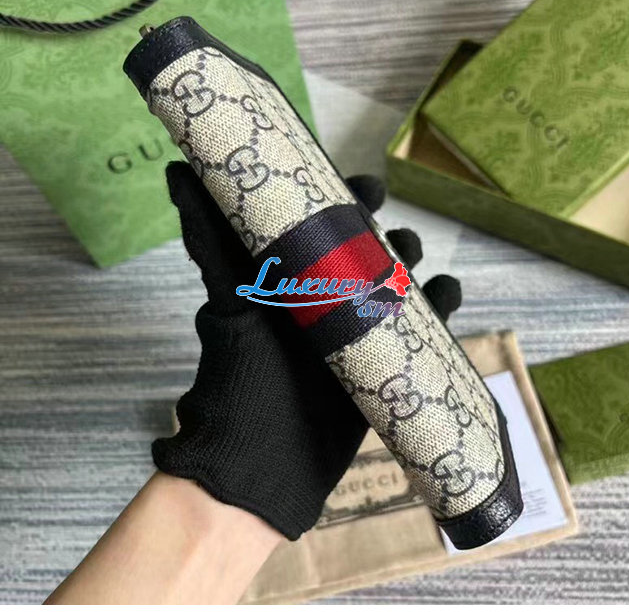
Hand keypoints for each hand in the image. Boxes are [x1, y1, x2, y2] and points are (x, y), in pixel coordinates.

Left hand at [153, 162, 461, 538]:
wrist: (267, 463)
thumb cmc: (244, 378)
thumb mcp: (230, 302)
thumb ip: (207, 241)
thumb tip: (175, 170)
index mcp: (291, 280)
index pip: (323, 227)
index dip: (346, 201)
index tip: (366, 187)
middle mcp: (324, 300)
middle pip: (366, 253)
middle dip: (386, 234)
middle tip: (396, 235)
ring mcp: (356, 331)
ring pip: (397, 283)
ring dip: (415, 265)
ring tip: (421, 261)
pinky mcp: (382, 362)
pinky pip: (419, 327)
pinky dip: (439, 308)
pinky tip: (448, 294)